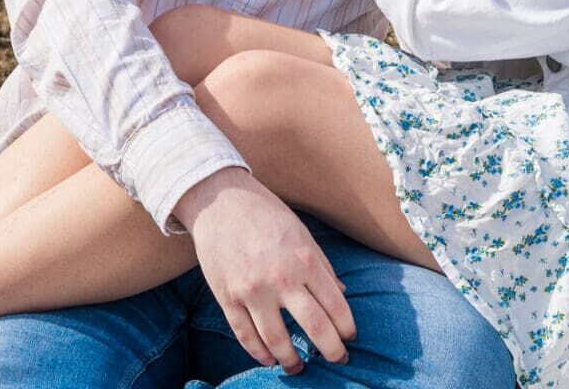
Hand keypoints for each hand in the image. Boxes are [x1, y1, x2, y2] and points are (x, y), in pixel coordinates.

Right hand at [174, 168, 355, 372]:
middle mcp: (281, 278)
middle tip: (337, 359)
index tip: (350, 337)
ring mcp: (252, 291)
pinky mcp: (227, 297)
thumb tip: (342, 293)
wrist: (218, 201)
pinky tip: (269, 359)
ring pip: (277, 340)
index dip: (347, 327)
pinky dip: (258, 352)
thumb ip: (322, 264)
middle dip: (331, 350)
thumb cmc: (264, 213)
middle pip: (315, 327)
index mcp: (304, 259)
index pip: (335, 305)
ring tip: (299, 367)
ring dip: (292, 360)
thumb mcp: (301, 231)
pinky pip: (245, 335)